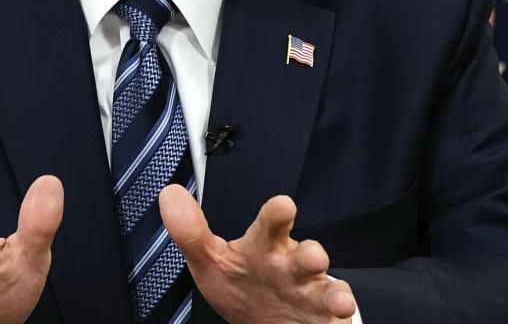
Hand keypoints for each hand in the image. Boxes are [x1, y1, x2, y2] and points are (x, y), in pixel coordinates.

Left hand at [159, 185, 354, 323]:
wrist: (267, 322)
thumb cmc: (244, 285)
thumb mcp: (212, 261)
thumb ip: (191, 232)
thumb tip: (170, 196)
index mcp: (266, 248)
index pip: (271, 225)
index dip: (278, 214)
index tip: (283, 205)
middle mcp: (293, 267)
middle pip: (309, 254)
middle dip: (313, 253)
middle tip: (313, 256)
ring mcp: (311, 294)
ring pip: (328, 289)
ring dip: (335, 293)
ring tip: (337, 300)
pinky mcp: (323, 319)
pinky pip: (335, 320)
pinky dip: (338, 321)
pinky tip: (336, 322)